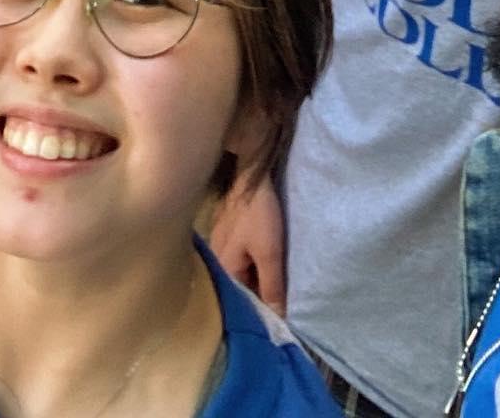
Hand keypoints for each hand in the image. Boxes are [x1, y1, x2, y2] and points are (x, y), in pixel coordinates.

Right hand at [210, 176, 285, 313]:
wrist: (250, 175)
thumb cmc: (258, 214)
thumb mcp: (270, 253)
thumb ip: (272, 287)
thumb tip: (278, 322)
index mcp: (222, 271)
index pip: (242, 304)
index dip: (261, 314)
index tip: (280, 324)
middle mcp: (216, 262)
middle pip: (240, 289)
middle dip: (259, 297)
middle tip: (283, 307)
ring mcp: (220, 246)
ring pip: (241, 274)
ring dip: (257, 281)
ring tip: (278, 289)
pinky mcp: (227, 234)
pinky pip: (241, 260)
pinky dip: (253, 266)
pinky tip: (266, 265)